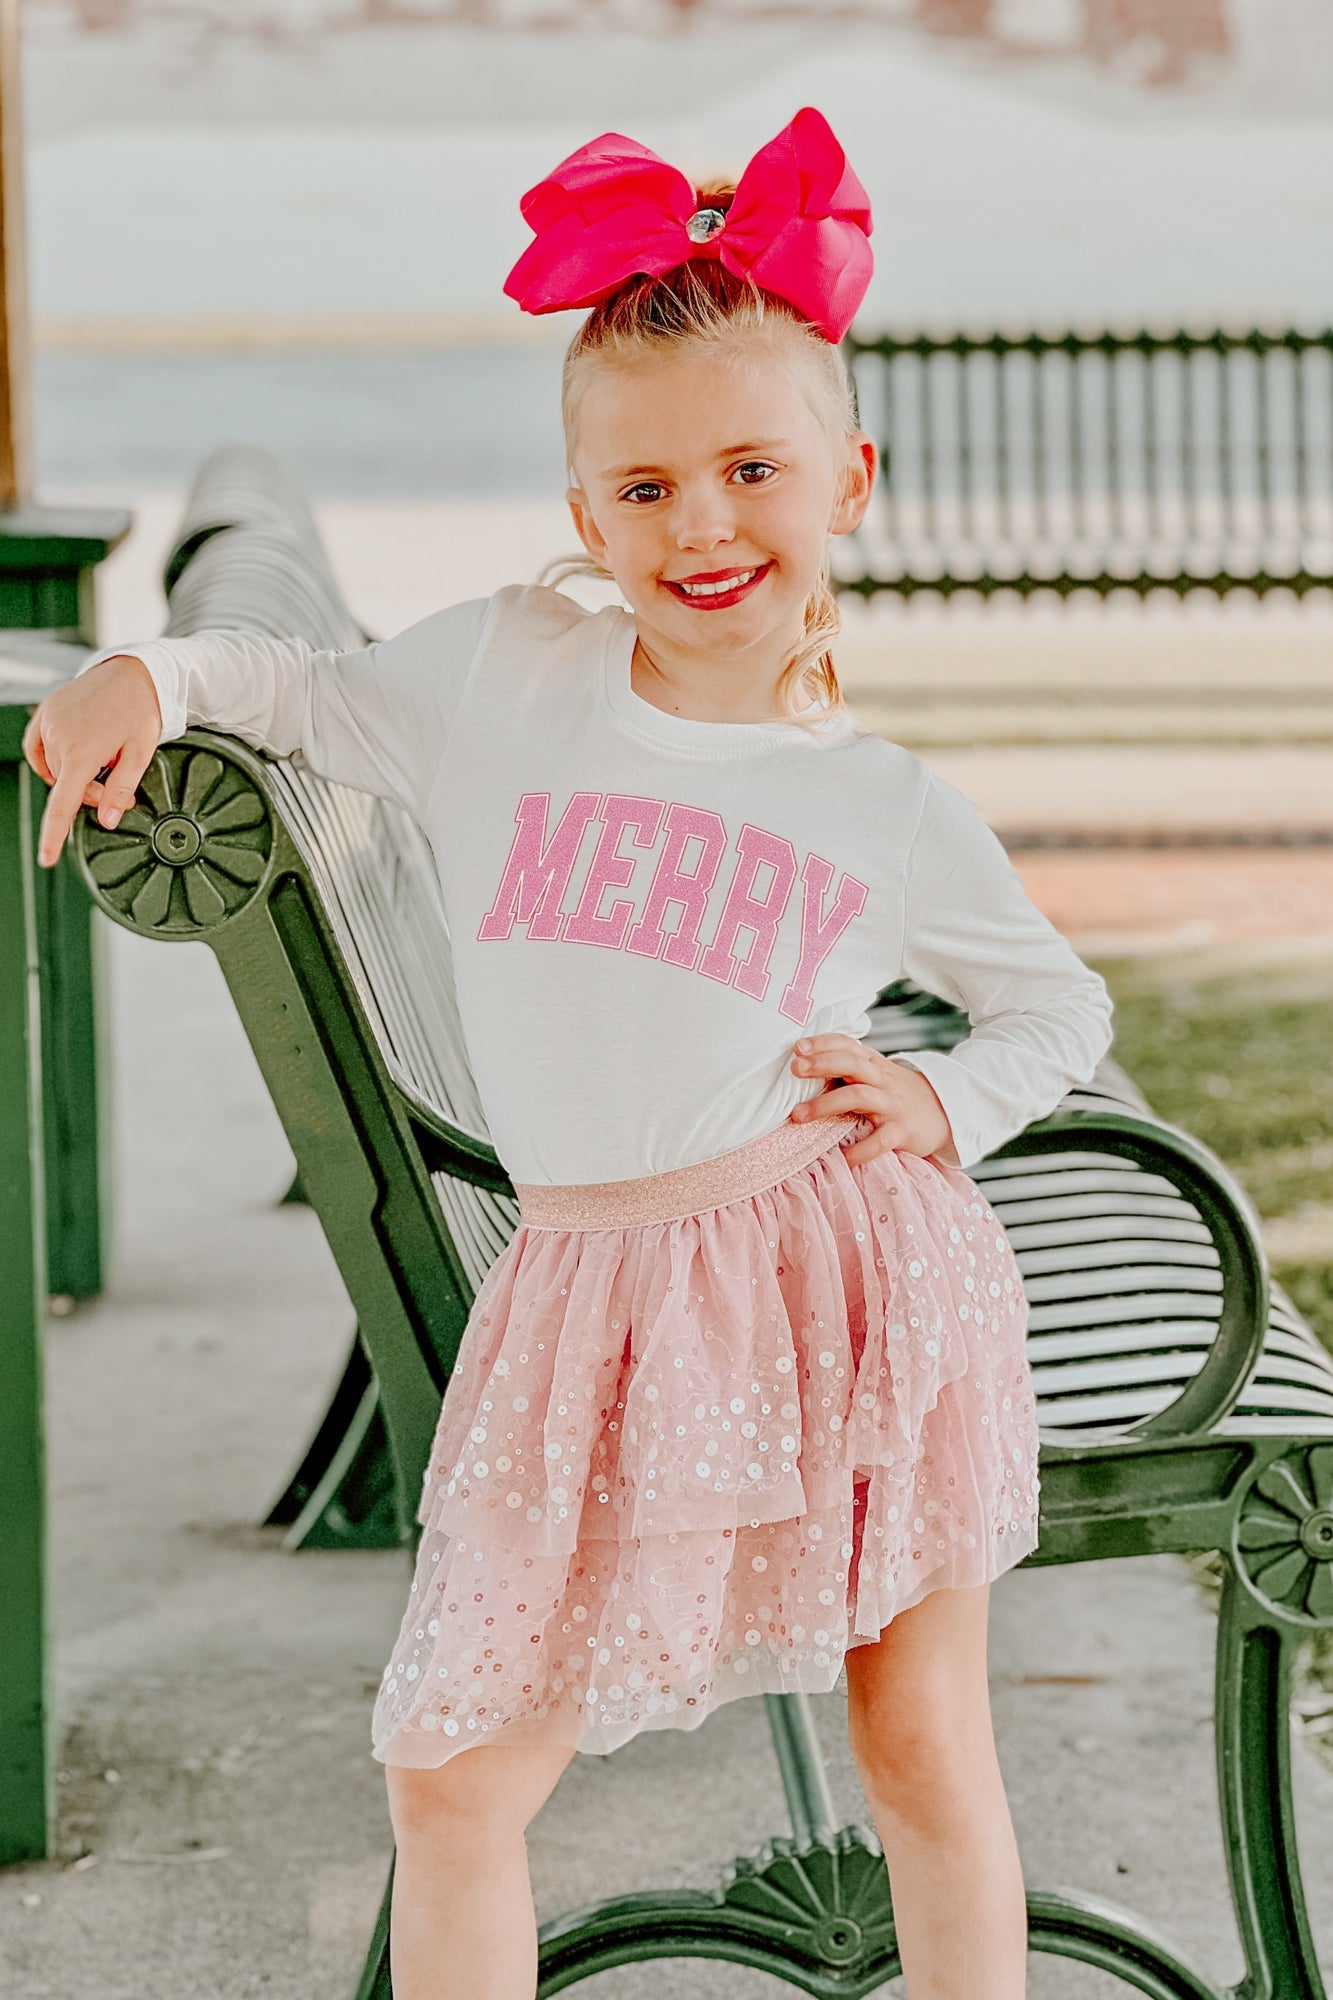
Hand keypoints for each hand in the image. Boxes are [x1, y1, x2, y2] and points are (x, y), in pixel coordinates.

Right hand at [22, 655, 162, 868]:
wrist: (132, 672)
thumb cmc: (141, 711)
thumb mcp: (140, 754)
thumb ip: (120, 789)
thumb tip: (107, 820)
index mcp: (82, 752)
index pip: (62, 805)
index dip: (54, 835)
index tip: (46, 858)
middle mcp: (58, 737)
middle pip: (64, 787)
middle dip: (89, 792)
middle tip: (116, 784)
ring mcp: (48, 723)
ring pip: (53, 769)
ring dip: (73, 774)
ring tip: (101, 760)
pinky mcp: (44, 713)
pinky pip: (39, 749)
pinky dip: (53, 759)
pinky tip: (73, 755)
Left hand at [788, 1032, 955, 1166]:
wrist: (945, 1113)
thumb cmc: (897, 1095)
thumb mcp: (876, 1076)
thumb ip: (847, 1069)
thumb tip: (802, 1068)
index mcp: (874, 1064)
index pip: (848, 1045)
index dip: (823, 1043)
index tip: (797, 1047)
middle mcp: (882, 1080)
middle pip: (852, 1064)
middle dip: (822, 1064)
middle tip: (794, 1069)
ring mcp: (893, 1105)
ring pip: (858, 1097)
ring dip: (825, 1105)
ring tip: (798, 1116)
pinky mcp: (903, 1131)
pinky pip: (880, 1141)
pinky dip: (860, 1150)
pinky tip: (842, 1158)